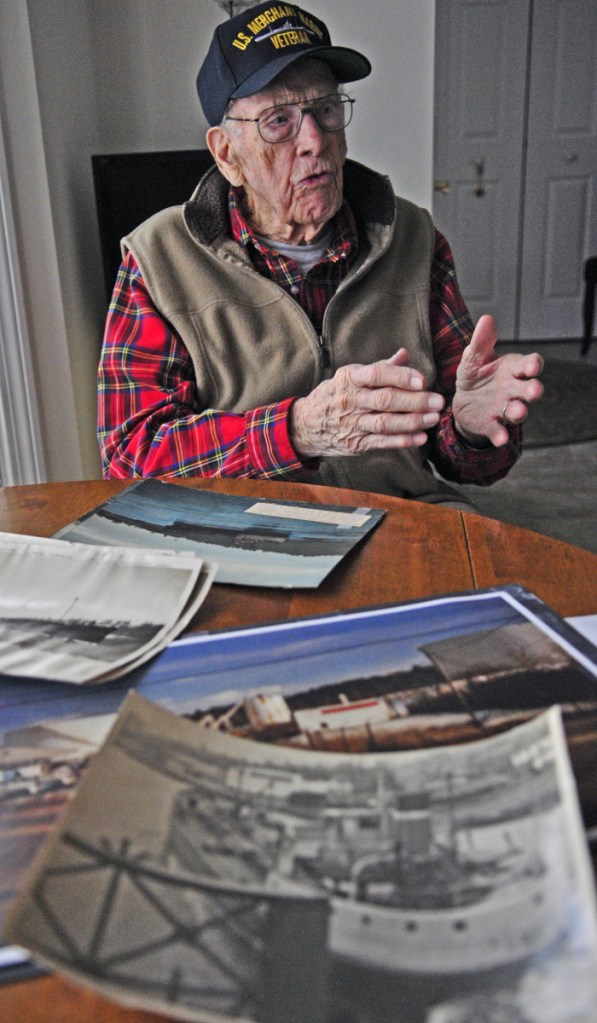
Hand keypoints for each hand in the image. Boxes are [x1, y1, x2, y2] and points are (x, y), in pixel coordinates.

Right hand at [289, 349, 444, 458]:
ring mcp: (353, 423)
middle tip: (438, 401)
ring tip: (433, 418)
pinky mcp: (356, 443)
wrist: (306, 424)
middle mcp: (351, 401)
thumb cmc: (335, 395)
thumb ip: (380, 367)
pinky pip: (382, 442)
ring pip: (385, 423)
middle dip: (414, 401)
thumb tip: (405, 353)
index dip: (401, 377)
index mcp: (350, 379)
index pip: (378, 375)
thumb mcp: (351, 376)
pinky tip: (420, 438)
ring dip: (412, 422)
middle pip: (385, 400)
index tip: (423, 380)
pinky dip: (402, 441)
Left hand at [452, 315, 543, 446]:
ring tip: (518, 410)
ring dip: (520, 411)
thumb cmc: (475, 374)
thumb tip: (487, 319)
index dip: (534, 365)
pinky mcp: (492, 424)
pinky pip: (498, 430)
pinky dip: (500, 434)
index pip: (530, 364)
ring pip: (518, 410)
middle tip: (533, 390)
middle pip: (530, 389)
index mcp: (513, 369)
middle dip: (533, 390)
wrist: (462, 400)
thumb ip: (481, 341)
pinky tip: (500, 438)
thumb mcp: (474, 357)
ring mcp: (504, 408)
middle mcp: (514, 389)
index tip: (533, 365)